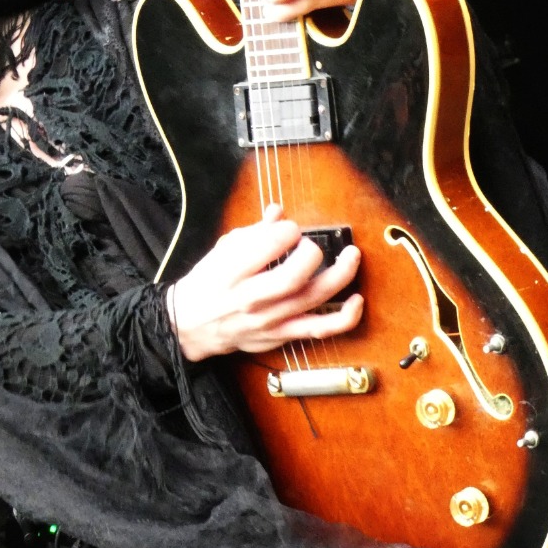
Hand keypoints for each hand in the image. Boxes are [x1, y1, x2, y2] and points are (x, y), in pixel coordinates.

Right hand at [167, 204, 362, 361]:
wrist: (190, 325)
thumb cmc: (208, 282)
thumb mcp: (222, 249)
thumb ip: (254, 231)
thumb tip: (279, 212)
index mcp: (232, 271)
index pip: (269, 245)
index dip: (288, 230)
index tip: (289, 228)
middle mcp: (252, 298)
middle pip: (295, 276)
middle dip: (312, 252)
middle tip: (312, 244)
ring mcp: (270, 320)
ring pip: (313, 299)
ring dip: (340, 275)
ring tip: (351, 256)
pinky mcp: (282, 335)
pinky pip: (320, 329)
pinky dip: (345, 317)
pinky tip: (357, 300)